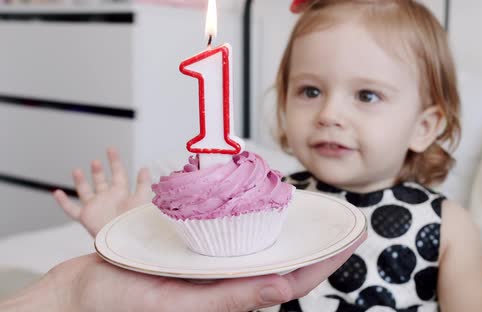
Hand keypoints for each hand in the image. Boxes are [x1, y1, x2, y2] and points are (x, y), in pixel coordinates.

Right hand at [0, 233, 366, 311]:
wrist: (84, 291)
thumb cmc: (120, 303)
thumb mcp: (174, 302)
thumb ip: (230, 299)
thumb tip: (282, 290)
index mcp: (230, 301)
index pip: (291, 282)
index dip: (326, 261)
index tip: (354, 238)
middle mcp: (228, 286)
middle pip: (284, 263)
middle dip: (318, 244)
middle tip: (347, 220)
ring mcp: (215, 270)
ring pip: (264, 248)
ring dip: (291, 231)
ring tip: (317, 211)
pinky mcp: (200, 256)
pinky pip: (235, 237)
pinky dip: (255, 220)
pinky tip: (263, 205)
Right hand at [53, 148, 151, 236]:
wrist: (127, 240)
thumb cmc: (137, 222)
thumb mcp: (143, 199)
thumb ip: (143, 184)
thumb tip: (145, 168)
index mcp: (122, 194)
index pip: (118, 174)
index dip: (115, 161)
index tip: (111, 149)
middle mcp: (108, 199)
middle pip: (101, 182)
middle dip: (98, 171)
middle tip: (96, 161)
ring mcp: (96, 208)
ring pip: (85, 192)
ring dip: (81, 182)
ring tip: (77, 170)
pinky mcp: (86, 217)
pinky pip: (71, 209)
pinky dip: (63, 202)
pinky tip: (56, 192)